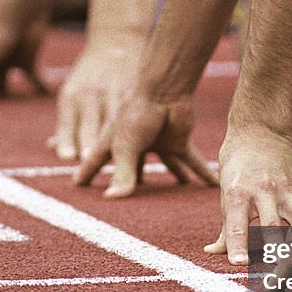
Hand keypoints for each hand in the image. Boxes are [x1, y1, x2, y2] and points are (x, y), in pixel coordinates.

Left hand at [50, 37, 142, 160]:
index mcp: (72, 96)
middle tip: (91, 161)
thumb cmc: (90, 75)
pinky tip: (146, 153)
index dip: (67, 139)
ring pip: (117, 125)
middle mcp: (92, 94)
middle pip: (91, 126)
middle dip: (90, 144)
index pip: (68, 122)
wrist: (119, 41)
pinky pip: (138, 119)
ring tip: (124, 168)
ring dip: (121, 147)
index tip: (68, 157)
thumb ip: (67, 124)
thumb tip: (55, 150)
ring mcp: (114, 93)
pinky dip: (141, 139)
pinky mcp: (135, 92)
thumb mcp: (72, 91)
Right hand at [75, 92, 216, 197]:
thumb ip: (122, 173)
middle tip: (123, 201)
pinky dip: (203, 174)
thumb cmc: (137, 112)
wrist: (166, 89)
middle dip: (126, 184)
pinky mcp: (177, 143)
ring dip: (171, 181)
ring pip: (165, 168)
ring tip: (173, 202)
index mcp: (113, 143)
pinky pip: (192, 163)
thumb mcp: (126, 146)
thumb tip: (112, 199)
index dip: (85, 173)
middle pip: (129, 170)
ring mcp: (157, 145)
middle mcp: (134, 146)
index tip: (77, 185)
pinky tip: (213, 184)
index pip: (94, 162)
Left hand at [205, 126, 291, 264]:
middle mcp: (261, 192)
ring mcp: (283, 190)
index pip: (236, 225)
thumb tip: (212, 253)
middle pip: (271, 227)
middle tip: (279, 274)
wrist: (260, 130)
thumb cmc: (237, 164)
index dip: (238, 245)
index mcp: (237, 194)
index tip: (240, 264)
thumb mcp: (225, 192)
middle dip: (275, 250)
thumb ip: (224, 227)